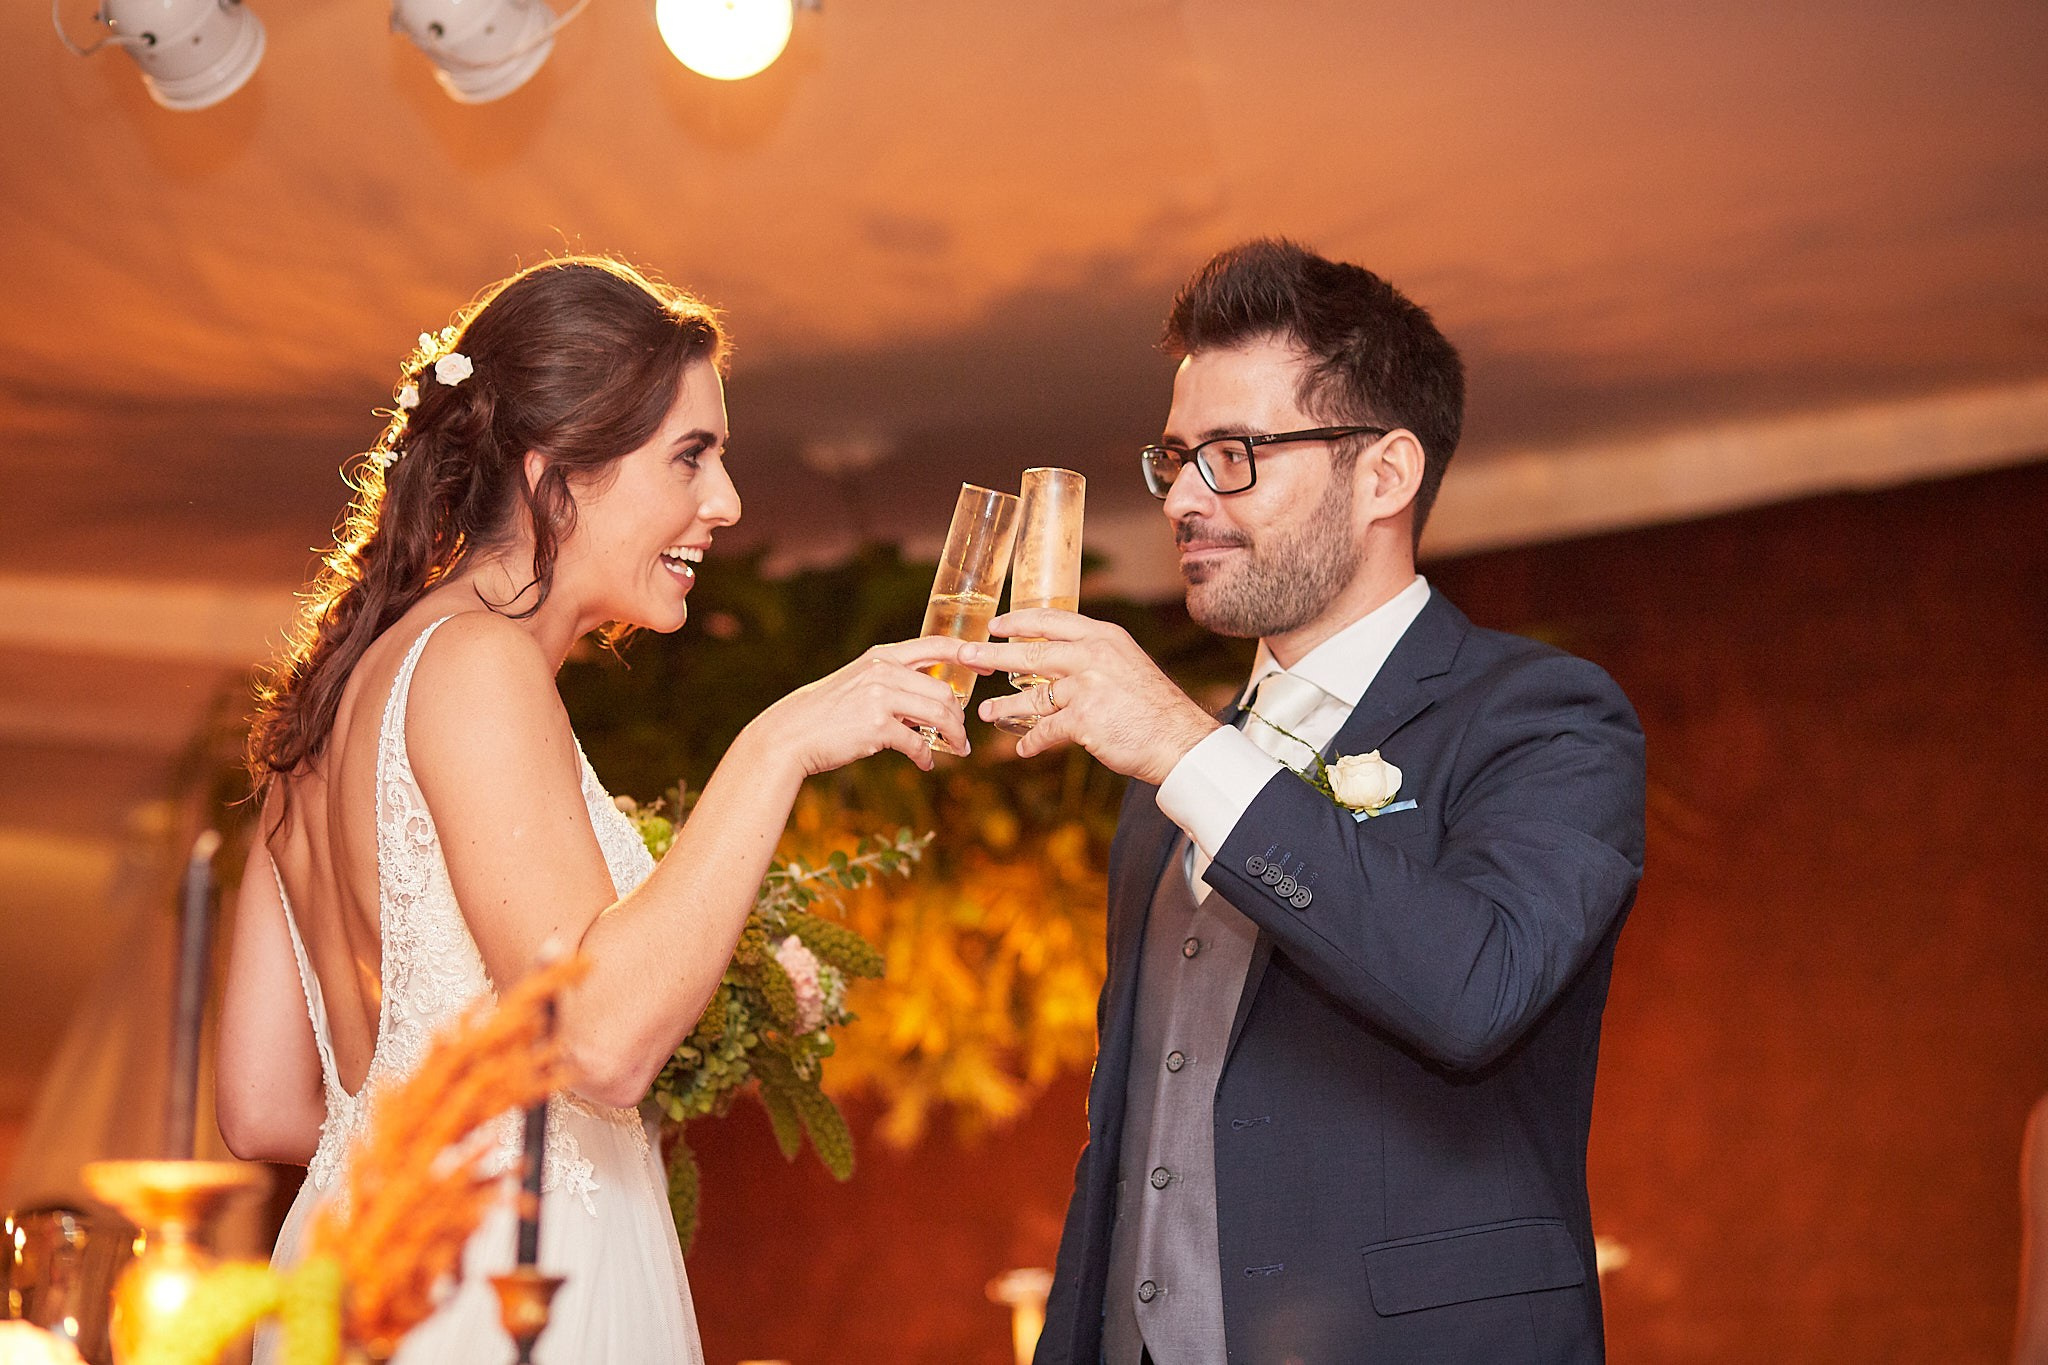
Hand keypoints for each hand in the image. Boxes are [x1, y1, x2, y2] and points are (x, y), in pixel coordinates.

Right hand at [755, 636, 974, 777]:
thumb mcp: (859, 682)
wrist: (792, 733)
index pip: (935, 645)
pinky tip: (925, 764)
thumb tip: (928, 702)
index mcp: (882, 655)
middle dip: (959, 715)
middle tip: (961, 734)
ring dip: (953, 736)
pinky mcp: (877, 728)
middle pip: (943, 690)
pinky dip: (925, 757)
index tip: (986, 663)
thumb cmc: (828, 712)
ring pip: (938, 715)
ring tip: (956, 748)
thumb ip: (891, 682)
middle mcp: (884, 670)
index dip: (966, 652)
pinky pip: (917, 743)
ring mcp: (880, 698)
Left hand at [962, 609, 1220, 784]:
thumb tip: (1059, 661)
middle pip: (1031, 651)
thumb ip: (1095, 658)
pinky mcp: (1083, 719)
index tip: (996, 624)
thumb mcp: (1126, 664)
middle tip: (965, 654)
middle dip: (993, 653)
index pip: (1052, 620)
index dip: (1019, 621)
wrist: (1179, 738)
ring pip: (1032, 694)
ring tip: (985, 712)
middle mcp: (1093, 655)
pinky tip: (1022, 748)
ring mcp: (1086, 687)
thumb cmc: (1153, 706)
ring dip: (1004, 705)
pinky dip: (1032, 741)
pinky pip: (1045, 730)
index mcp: (1103, 636)